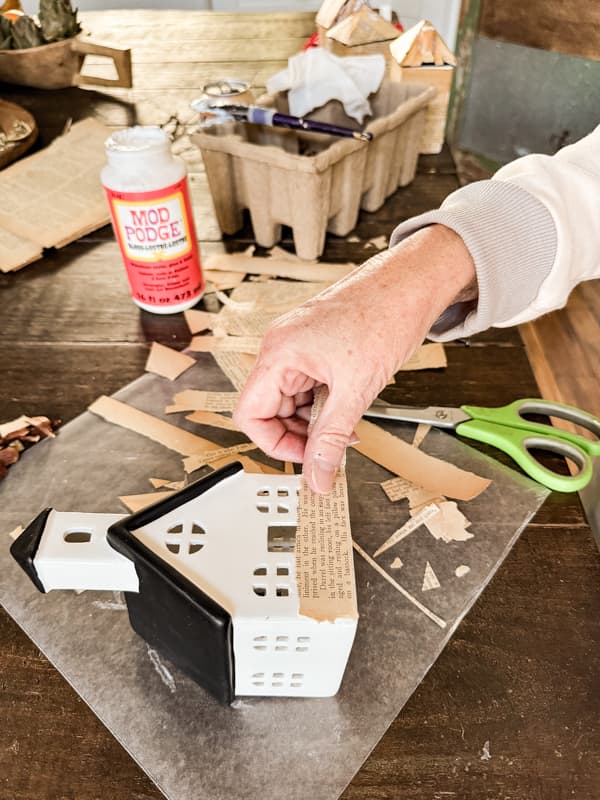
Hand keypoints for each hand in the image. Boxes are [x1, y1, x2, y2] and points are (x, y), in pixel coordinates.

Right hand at [233, 225, 475, 492]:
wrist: (411, 283)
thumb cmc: (384, 316)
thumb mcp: (356, 391)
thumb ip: (332, 440)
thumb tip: (318, 478)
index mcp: (278, 354)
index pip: (250, 415)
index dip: (275, 445)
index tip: (307, 458)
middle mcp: (280, 347)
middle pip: (270, 409)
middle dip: (301, 434)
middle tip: (333, 446)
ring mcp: (296, 345)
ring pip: (291, 400)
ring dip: (316, 420)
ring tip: (347, 424)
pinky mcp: (313, 345)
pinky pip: (306, 384)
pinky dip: (324, 402)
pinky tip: (348, 404)